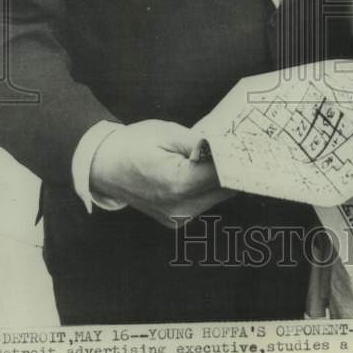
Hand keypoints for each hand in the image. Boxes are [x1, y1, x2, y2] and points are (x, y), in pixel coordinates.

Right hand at [89, 119, 234, 227]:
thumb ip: (199, 143)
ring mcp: (178, 217)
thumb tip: (225, 147)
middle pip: (226, 189)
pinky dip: (210, 187)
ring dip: (224, 178)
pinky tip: (206, 169)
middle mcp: (180, 207)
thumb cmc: (132, 145)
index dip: (238, 158)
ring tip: (223, 155)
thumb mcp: (167, 132)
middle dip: (235, 168)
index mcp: (177, 184)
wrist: (102, 167)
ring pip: (218, 197)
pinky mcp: (176, 219)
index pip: (223, 174)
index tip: (249, 145)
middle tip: (243, 146)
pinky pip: (204, 202)